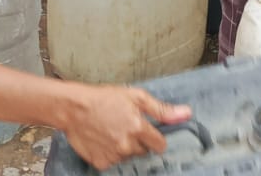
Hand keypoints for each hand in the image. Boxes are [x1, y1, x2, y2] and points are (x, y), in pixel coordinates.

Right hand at [59, 85, 189, 170]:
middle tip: (125, 126)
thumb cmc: (103, 98)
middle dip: (138, 140)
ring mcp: (114, 155)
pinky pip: (113, 162)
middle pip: (143, 150)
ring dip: (123, 147)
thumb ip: (162, 110)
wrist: (73, 108)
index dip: (155, 138)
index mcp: (138, 127)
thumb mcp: (135, 96)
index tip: (148, 132)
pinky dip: (109, 153)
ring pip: (128, 156)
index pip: (160, 145)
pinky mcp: (101, 163)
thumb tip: (186, 114)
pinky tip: (103, 139)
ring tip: (112, 130)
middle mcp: (127, 144)